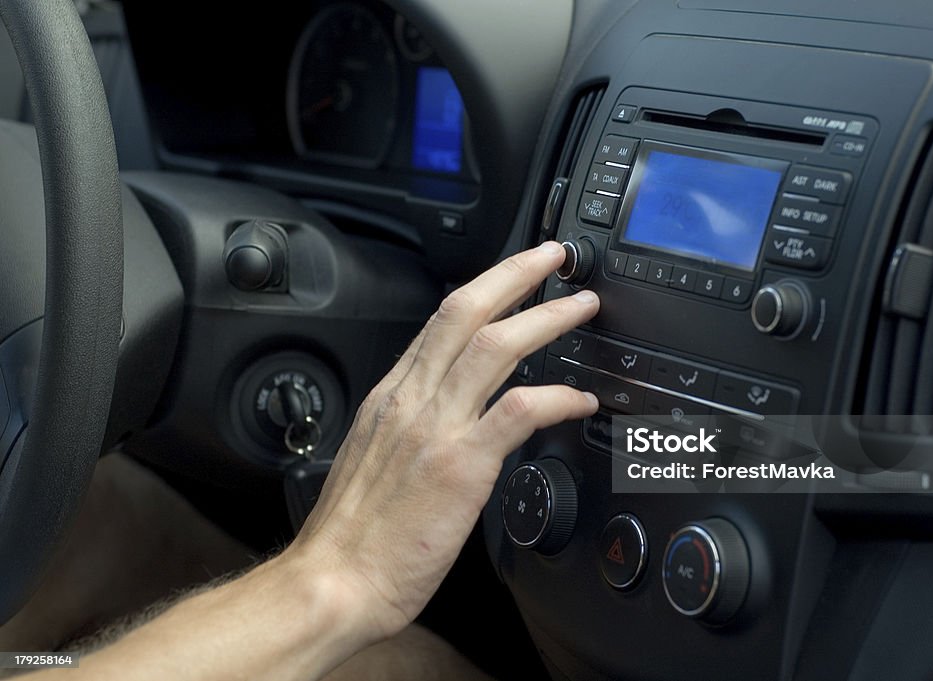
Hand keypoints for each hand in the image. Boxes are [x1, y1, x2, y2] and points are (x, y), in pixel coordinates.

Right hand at [289, 242, 599, 641]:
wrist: (333, 581)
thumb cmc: (353, 534)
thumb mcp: (373, 458)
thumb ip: (411, 426)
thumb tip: (447, 416)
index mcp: (391, 397)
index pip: (440, 322)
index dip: (483, 290)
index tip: (511, 277)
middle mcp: (411, 400)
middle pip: (466, 313)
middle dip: (515, 275)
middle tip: (553, 258)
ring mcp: (436, 428)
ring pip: (496, 347)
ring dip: (546, 319)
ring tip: (580, 307)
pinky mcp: (460, 465)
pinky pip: (519, 412)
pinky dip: (557, 396)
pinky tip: (581, 399)